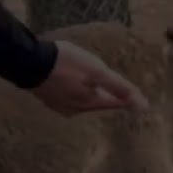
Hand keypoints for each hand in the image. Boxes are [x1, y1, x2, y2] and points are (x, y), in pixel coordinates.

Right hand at [32, 40, 149, 116]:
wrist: (29, 62)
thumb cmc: (66, 65)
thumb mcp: (97, 72)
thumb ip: (120, 88)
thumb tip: (143, 106)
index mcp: (89, 103)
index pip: (114, 103)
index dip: (126, 98)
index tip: (136, 96)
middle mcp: (74, 109)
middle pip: (97, 102)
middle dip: (105, 95)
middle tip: (113, 86)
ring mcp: (58, 105)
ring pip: (81, 101)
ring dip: (88, 93)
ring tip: (92, 83)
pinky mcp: (46, 98)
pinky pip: (67, 97)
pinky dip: (73, 90)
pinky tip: (70, 83)